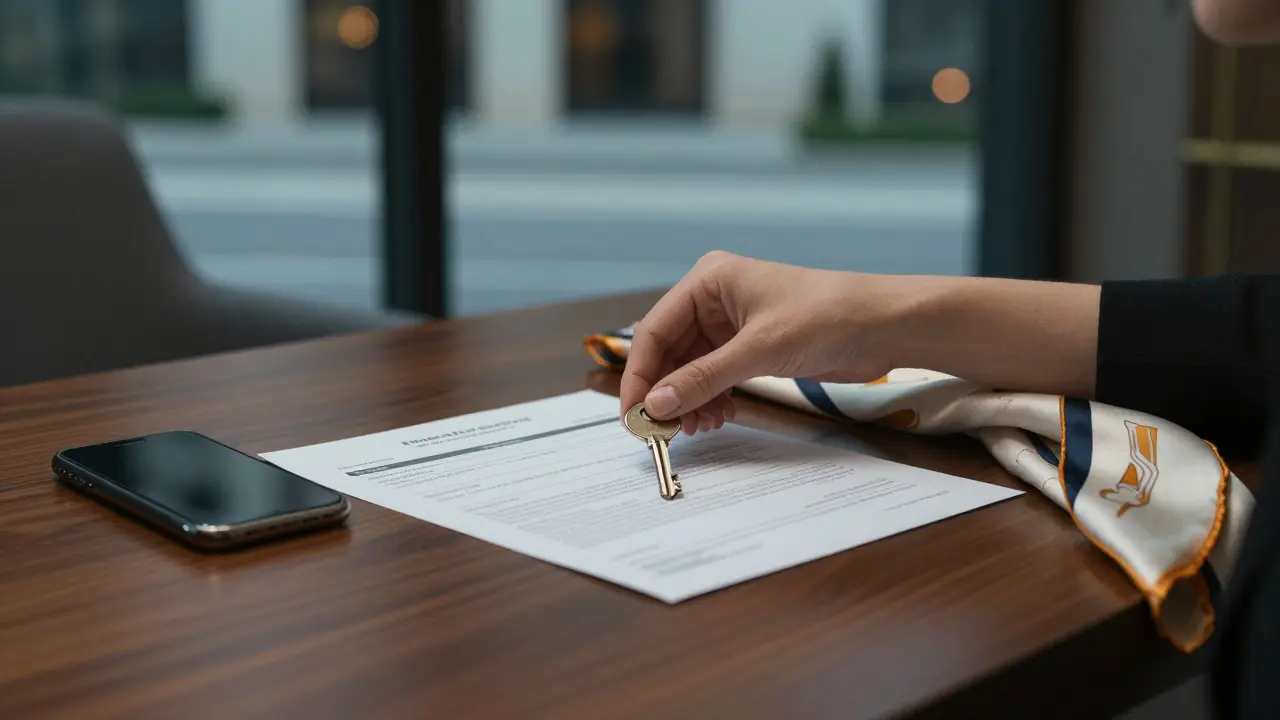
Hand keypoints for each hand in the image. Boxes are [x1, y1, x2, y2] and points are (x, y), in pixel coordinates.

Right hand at [621, 252, 905, 434]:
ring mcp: (733, 324)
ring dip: (689, 399)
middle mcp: (714, 299)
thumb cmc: (827, 316)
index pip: (655, 330)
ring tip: (698, 426)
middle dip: (666, 391)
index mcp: (709, 281)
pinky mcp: (752, 346)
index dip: (640, 374)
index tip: (634, 412)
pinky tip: (718, 416)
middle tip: (663, 429)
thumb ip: (705, 378)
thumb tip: (658, 404)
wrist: (884, 325)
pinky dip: (711, 398)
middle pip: (669, 351)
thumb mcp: (759, 349)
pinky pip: (715, 376)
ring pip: (691, 368)